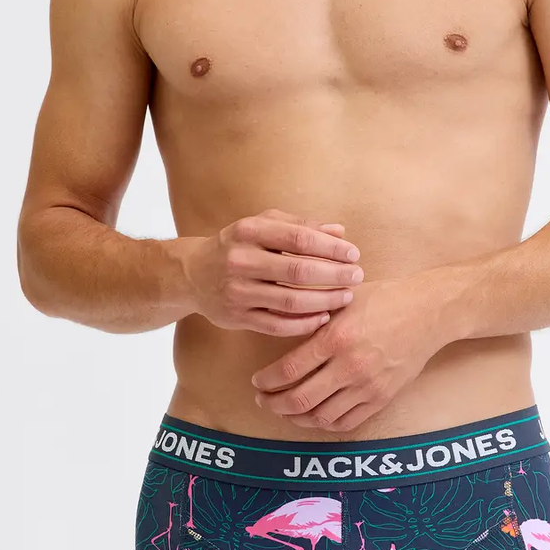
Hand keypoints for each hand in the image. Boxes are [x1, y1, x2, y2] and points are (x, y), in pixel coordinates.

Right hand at [181, 208, 364, 336]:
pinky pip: (277, 324)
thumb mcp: (262, 225)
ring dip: (324, 300)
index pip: (299, 238)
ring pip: (290, 300)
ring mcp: (237, 291)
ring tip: (346, 297)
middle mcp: (240, 260)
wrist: (192, 274)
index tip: (353, 254)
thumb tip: (341, 231)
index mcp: (249, 230)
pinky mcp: (236, 317)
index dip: (331, 247)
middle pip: (298, 270)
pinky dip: (304, 323)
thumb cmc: (238, 245)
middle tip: (357, 277)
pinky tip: (323, 317)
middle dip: (334, 274)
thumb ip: (300, 225)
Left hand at [249, 276, 446, 431]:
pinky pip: (346, 421)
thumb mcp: (342, 301)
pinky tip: (314, 414)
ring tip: (286, 410)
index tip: (257, 382)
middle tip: (263, 400)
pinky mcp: (382, 397)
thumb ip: (314, 320)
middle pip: (299, 400)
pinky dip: (324, 423)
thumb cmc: (384, 299)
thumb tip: (282, 333)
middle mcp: (349, 366)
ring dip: (296, 417)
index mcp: (335, 338)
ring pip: (320, 416)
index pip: (287, 371)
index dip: (266, 382)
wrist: (429, 312)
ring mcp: (367, 386)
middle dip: (274, 404)